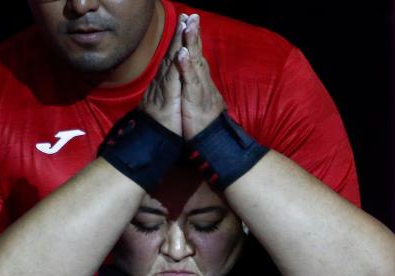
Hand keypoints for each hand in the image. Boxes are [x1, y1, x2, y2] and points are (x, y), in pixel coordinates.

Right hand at [139, 14, 188, 135]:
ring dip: (178, 42)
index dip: (180, 39)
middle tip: (187, 14)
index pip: (174, 56)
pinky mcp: (166, 97)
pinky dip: (177, 64)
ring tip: (185, 23)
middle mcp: (163, 80)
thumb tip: (167, 80)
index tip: (186, 21)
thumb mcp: (166, 102)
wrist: (153, 140)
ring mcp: (163, 87)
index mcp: (167, 81)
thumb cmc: (161, 123)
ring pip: (172, 60)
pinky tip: (181, 52)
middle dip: (180, 33)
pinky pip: (172, 78)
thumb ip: (167, 88)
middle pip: (172, 52)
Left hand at [177, 14, 225, 139]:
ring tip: (189, 25)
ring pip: (194, 62)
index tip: (189, 20)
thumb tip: (194, 74)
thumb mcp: (198, 99)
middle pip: (196, 52)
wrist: (211, 141)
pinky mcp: (195, 99)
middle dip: (193, 33)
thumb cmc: (203, 122)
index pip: (195, 55)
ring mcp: (199, 88)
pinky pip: (190, 80)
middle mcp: (201, 80)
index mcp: (200, 80)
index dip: (192, 38)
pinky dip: (186, 66)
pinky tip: (182, 53)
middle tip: (192, 15)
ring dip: (191, 43)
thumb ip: (196, 85)